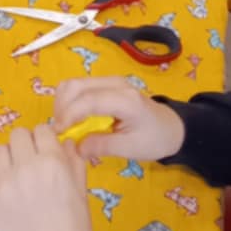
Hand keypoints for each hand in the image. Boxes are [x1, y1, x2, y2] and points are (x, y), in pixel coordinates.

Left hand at [0, 125, 91, 230]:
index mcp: (52, 163)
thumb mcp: (82, 195)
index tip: (49, 150)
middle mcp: (25, 168)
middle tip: (32, 161)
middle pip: (17, 135)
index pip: (42, 129)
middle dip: (26, 144)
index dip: (46, 138)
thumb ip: (75, 165)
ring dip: (7, 159)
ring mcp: (3, 185)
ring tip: (16, 176)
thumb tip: (66, 144)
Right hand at [50, 78, 184, 163]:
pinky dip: (69, 101)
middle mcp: (115, 84)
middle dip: (61, 107)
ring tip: (66, 126)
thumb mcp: (130, 148)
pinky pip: (79, 87)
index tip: (59, 133)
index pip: (88, 100)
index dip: (69, 115)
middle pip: (75, 85)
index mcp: (125, 100)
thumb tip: (75, 147)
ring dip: (63, 103)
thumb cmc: (154, 139)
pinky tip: (74, 119)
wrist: (171, 127)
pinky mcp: (105, 84)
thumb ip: (102, 146)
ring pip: (73, 83)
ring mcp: (110, 81)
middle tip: (61, 131)